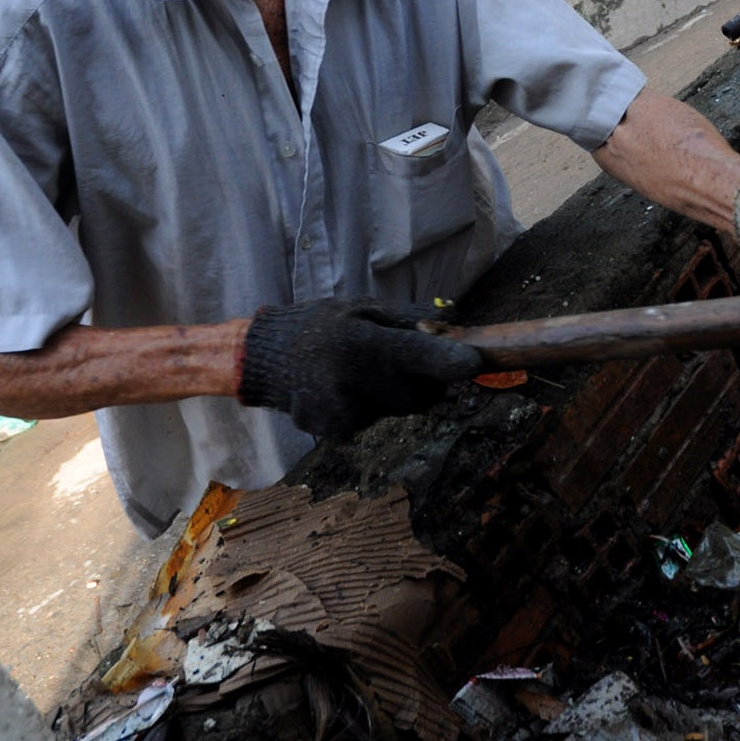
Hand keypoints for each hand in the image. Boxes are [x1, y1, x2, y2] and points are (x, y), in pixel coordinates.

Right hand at [236, 298, 486, 438]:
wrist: (264, 358)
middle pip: (420, 396)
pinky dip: (371, 406)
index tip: (475, 362)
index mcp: (362, 344)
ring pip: (398, 410)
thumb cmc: (321, 325)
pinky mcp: (336, 432)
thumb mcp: (363, 307)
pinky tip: (345, 389)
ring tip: (360, 370)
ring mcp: (342, 413)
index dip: (452, 362)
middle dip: (423, 382)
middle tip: (402, 361)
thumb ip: (411, 318)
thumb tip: (456, 321)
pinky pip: (375, 420)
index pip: (419, 357)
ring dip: (393, 394)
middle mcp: (352, 382)